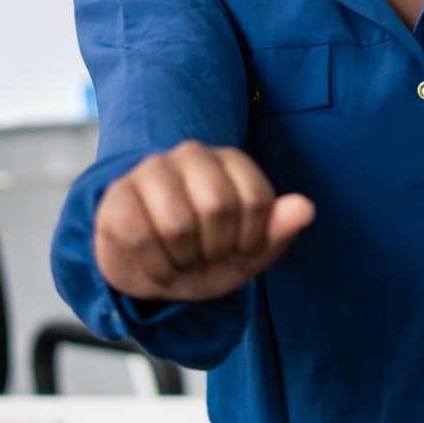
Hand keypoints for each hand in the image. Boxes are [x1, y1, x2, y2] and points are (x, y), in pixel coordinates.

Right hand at [93, 140, 315, 302]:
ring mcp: (151, 170)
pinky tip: (156, 264)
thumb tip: (306, 208)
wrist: (150, 268)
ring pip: (177, 225)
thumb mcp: (250, 252)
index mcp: (231, 160)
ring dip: (184, 262)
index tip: (239, 248)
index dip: (252, 241)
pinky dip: (155, 268)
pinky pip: (140, 239)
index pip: (257, 201)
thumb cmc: (207, 254)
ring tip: (181, 260)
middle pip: (218, 207)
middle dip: (216, 250)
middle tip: (206, 255)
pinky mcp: (117, 195)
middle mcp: (192, 154)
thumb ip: (279, 230)